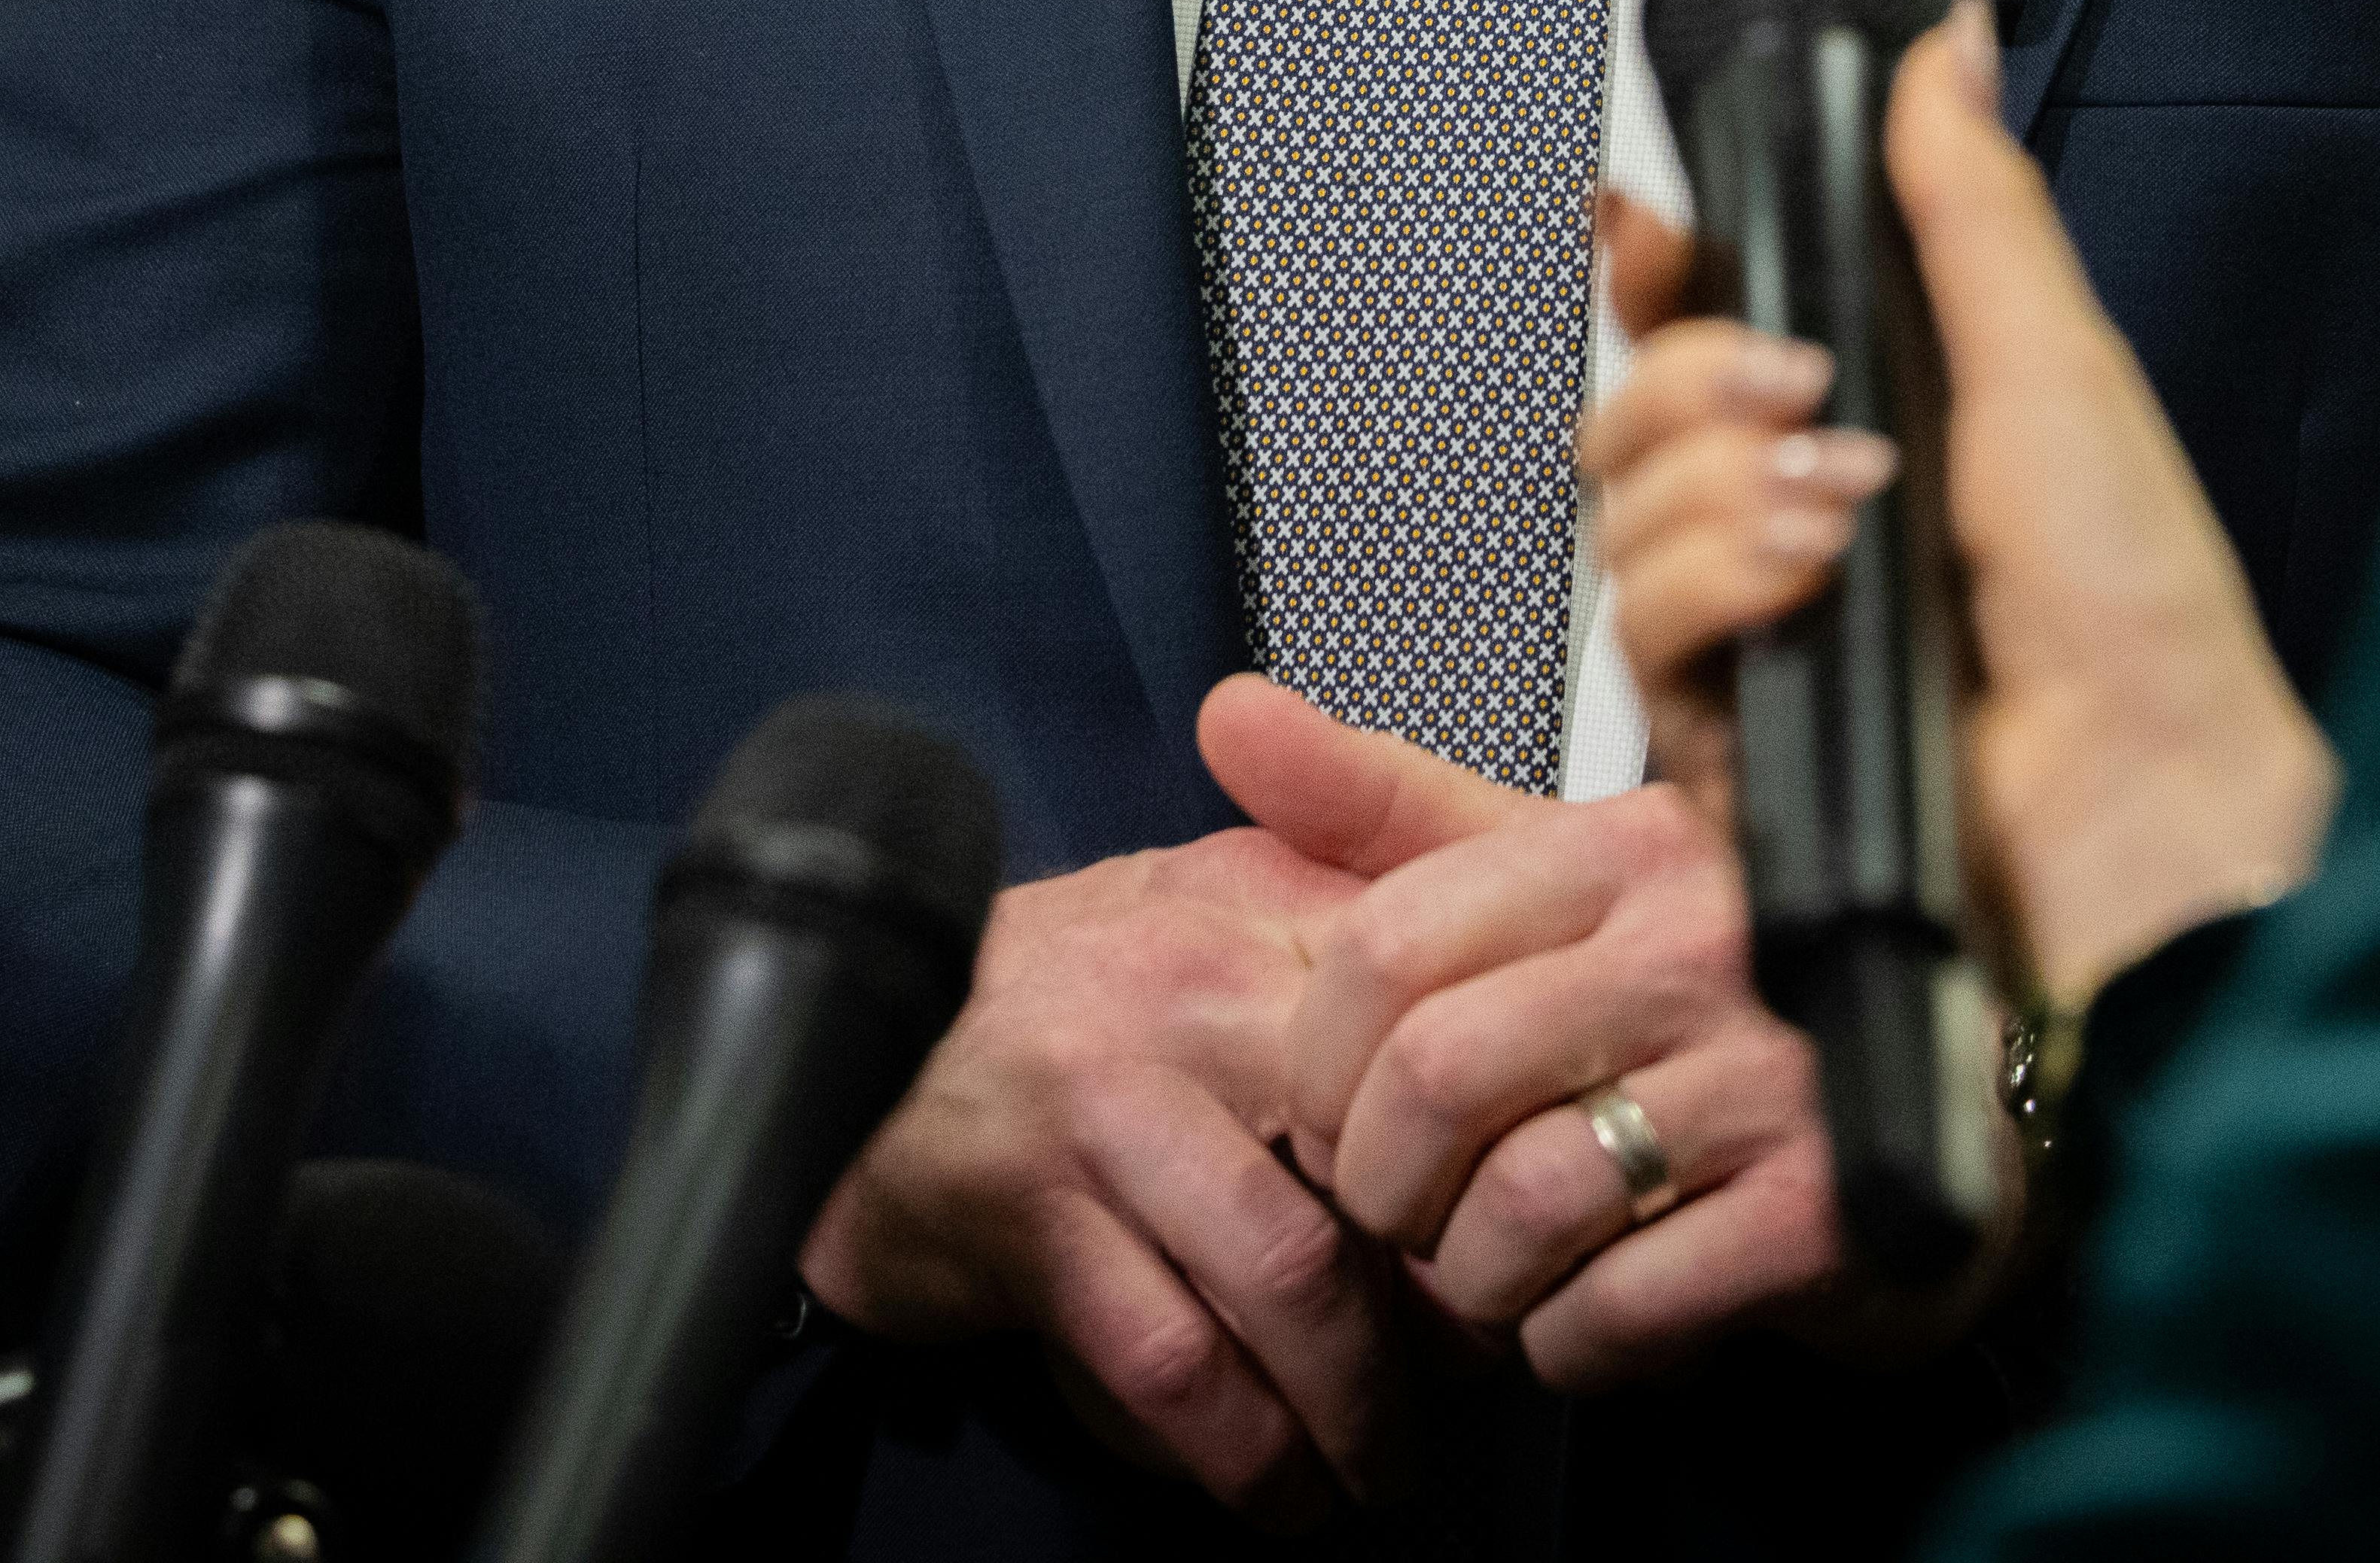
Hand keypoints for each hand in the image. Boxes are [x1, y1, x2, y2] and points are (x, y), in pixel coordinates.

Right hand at [800, 681, 1511, 1519]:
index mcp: (1254, 915)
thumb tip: (1506, 1023)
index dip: (1493, 1176)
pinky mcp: (1028, 1218)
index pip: (1425, 1050)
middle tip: (1475, 1391)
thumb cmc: (1064, 979)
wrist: (856, 1022)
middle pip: (1376, 1178)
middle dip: (1444, 1321)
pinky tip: (1270, 1483)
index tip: (1524, 1259)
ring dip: (1350, 1412)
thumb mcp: (1212, 895)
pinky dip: (1239, 1450)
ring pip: (1283, 1284)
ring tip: (1373, 1471)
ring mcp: (1101, 1108)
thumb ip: (1351, 909)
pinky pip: (1171, 1362)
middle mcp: (1185, 999)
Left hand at [1222, 678, 1845, 1390]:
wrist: (1935, 1128)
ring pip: (1522, 1203)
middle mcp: (1706, 944)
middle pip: (1437, 1078)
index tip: (1338, 1123)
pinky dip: (1569, 1344)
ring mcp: (1778, 1079)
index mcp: (1624, 849)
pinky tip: (1587, 1316)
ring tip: (1498, 1275)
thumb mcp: (1554, 884)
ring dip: (1474, 1279)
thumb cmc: (1706, 1006)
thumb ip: (1388, 812)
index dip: (1322, 1068)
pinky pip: (1619, 1307)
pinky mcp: (1826, 1216)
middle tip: (1404, 1220)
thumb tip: (1227, 714)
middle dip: (1383, 1186)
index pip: (1388, 947)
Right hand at [1583, 0, 2332, 1013]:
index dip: (1651, 273)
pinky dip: (1717, 586)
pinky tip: (1808, 581)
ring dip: (1721, 490)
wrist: (2146, 796)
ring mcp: (1755, 636)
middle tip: (1800, 385)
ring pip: (1620, 517)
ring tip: (1843, 508)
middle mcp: (1796, 526)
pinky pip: (1641, 632)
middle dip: (1689, 377)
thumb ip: (1969, 200)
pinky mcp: (1724, 739)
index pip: (1698, 331)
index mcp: (1869, 427)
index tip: (1641, 224)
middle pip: (1627, 414)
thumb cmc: (2137, 602)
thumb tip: (1946, 44)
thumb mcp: (2053, 363)